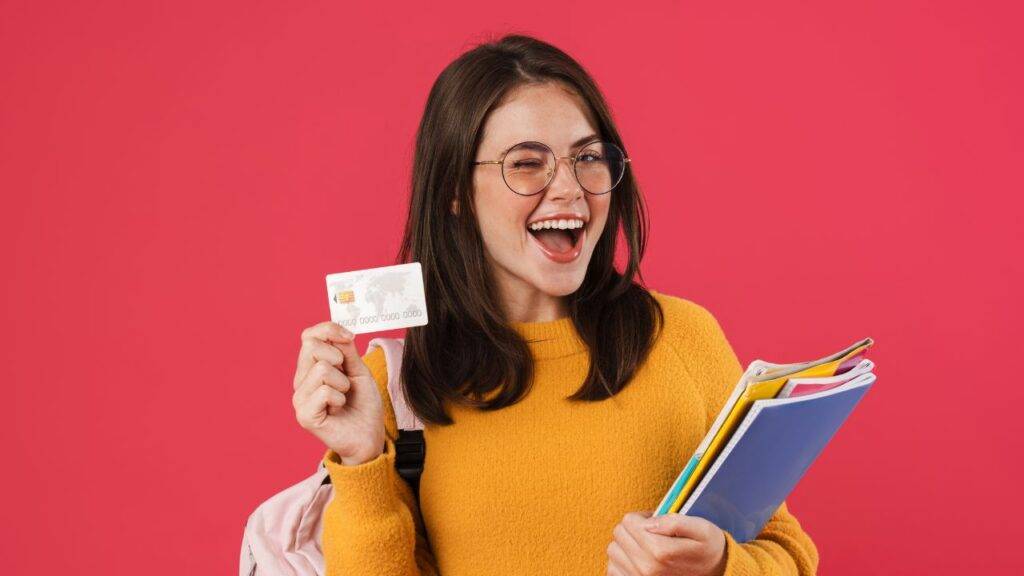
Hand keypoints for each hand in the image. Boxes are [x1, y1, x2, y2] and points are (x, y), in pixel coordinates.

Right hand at [292, 321, 384, 465]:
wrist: (369, 436)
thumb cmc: (363, 405)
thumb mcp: (359, 371)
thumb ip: (347, 351)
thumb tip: (339, 332)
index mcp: (311, 368)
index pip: (309, 336)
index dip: (329, 329)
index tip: (350, 338)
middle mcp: (301, 381)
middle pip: (311, 346)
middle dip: (339, 357)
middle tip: (346, 378)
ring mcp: (300, 398)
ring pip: (321, 369)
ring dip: (343, 382)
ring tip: (344, 396)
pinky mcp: (304, 415)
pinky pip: (324, 391)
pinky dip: (339, 398)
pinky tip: (339, 409)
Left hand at [606, 510, 726, 575]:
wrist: (715, 575)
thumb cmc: (707, 550)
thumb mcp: (701, 528)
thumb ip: (674, 522)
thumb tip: (648, 522)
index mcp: (660, 551)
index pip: (629, 521)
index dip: (642, 517)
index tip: (655, 522)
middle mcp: (646, 568)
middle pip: (619, 533)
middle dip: (633, 528)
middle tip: (651, 532)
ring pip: (613, 550)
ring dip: (626, 544)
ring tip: (645, 546)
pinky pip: (612, 568)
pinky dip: (622, 561)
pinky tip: (638, 559)